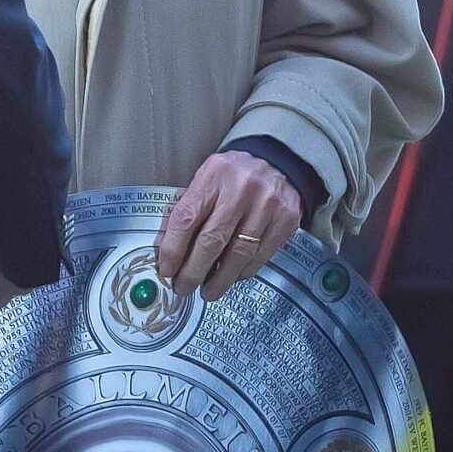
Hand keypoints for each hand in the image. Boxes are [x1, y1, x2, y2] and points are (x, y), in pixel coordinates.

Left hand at [155, 152, 304, 300]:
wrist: (279, 161)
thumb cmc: (235, 175)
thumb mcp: (207, 178)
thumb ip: (190, 207)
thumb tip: (170, 250)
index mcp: (214, 175)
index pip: (186, 218)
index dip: (173, 250)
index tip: (167, 270)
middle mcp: (241, 189)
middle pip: (212, 240)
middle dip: (193, 271)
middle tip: (183, 287)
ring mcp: (267, 205)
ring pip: (238, 254)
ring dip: (219, 279)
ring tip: (208, 290)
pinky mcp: (286, 220)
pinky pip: (260, 256)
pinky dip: (243, 271)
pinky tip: (232, 275)